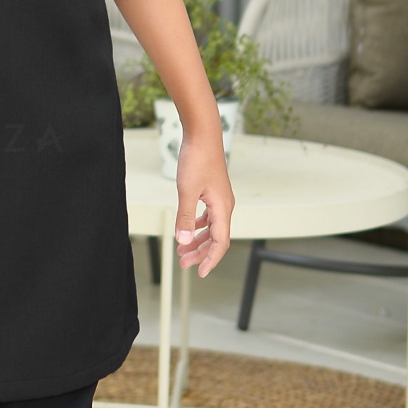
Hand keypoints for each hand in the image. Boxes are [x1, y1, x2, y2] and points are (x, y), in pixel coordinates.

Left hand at [174, 135, 233, 277]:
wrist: (202, 134)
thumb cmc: (196, 159)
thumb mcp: (187, 190)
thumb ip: (185, 216)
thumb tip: (182, 240)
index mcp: (223, 208)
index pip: (220, 242)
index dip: (210, 259)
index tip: (200, 273)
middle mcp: (225, 206)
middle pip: (216, 238)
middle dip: (200, 252)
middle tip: (183, 263)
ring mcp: (220, 198)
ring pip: (211, 228)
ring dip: (198, 240)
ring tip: (182, 249)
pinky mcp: (213, 191)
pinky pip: (208, 216)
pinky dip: (198, 225)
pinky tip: (187, 229)